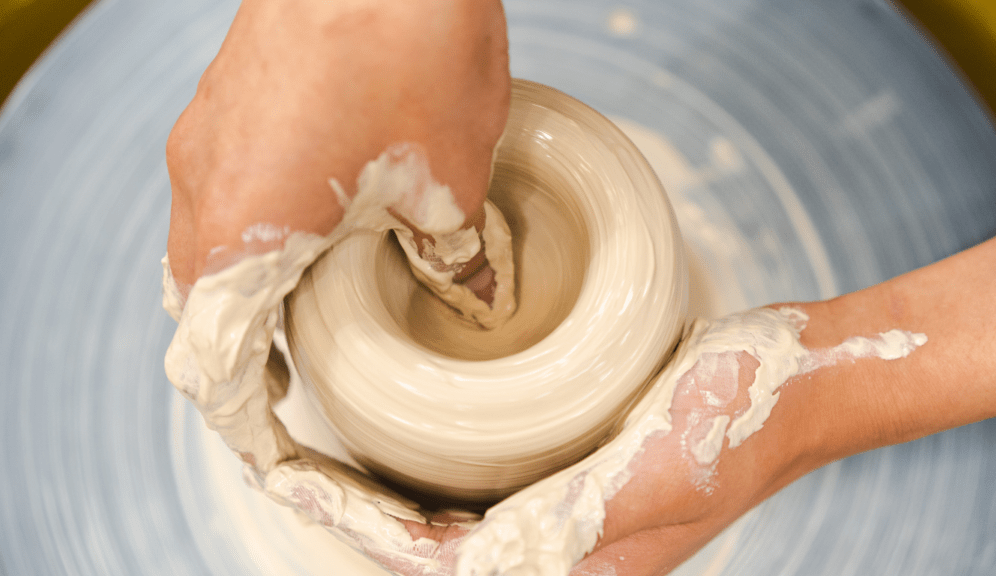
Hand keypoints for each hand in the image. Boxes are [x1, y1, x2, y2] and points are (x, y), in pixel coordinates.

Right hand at [161, 0, 511, 571]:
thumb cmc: (404, 39)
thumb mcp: (448, 177)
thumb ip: (453, 257)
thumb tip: (475, 297)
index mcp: (238, 228)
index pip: (214, 362)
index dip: (247, 419)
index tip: (282, 445)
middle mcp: (202, 185)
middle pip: (201, 306)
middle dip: (246, 356)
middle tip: (298, 384)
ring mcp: (208, 135)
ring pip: (210, 245)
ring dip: (253, 290)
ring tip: (311, 313)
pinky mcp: (229, 100)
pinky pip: (228, 189)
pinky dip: (262, 231)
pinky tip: (319, 227)